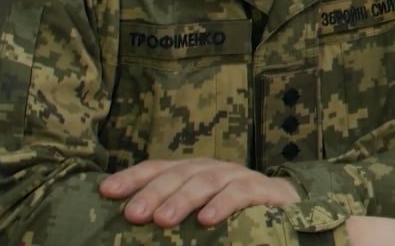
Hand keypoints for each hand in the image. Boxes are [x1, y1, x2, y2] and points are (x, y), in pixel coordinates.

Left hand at [99, 158, 300, 226]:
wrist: (288, 210)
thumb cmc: (235, 217)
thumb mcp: (198, 214)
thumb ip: (172, 217)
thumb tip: (130, 226)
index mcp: (192, 173)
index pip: (158, 169)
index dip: (132, 178)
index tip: (106, 191)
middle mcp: (212, 169)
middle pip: (178, 173)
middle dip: (153, 192)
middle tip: (132, 214)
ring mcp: (238, 176)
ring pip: (206, 180)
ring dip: (182, 199)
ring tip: (163, 220)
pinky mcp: (264, 190)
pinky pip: (240, 193)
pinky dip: (223, 204)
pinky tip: (207, 219)